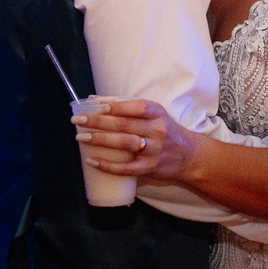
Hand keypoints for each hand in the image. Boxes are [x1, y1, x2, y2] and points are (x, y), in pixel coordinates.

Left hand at [71, 98, 198, 181]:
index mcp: (158, 114)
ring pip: (124, 143)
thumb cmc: (166, 131)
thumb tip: (97, 100)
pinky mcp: (150, 168)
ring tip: (81, 137)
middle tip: (78, 120)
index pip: (137, 107)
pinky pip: (126, 168)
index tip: (97, 105)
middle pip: (125, 124)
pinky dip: (108, 165)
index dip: (116, 106)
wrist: (188, 156)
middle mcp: (158, 130)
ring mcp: (154, 150)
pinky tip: (93, 161)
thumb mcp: (155, 115)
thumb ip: (129, 107)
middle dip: (98, 121)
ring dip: (100, 140)